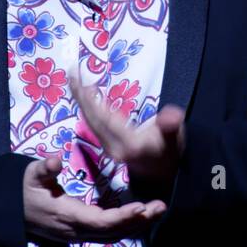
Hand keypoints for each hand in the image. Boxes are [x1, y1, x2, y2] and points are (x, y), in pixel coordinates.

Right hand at [22, 155, 166, 243]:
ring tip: (158, 210)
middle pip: (113, 232)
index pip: (100, 221)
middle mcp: (76, 231)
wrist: (12, 211)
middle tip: (161, 206)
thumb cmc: (24, 189)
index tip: (141, 206)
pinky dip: (127, 227)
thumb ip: (44, 168)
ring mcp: (79, 235)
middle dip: (139, 221)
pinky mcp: (82, 233)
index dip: (122, 217)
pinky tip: (141, 217)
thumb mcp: (30, 175)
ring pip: (114, 235)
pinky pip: (109, 234)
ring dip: (137, 225)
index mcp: (67, 216)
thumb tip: (56, 160)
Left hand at [69, 67, 186, 184]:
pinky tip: (82, 95)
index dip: (92, 101)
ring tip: (74, 79)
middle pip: (92, 118)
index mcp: (129, 144)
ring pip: (90, 120)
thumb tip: (172, 116)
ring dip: (80, 99)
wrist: (161, 174)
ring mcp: (107, 146)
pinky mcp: (106, 144)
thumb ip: (171, 127)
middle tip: (72, 72)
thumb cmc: (168, 152)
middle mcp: (113, 146)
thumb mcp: (174, 139)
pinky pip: (92, 122)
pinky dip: (86, 106)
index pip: (105, 119)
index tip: (83, 82)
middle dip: (80, 95)